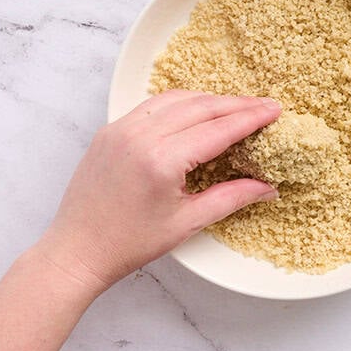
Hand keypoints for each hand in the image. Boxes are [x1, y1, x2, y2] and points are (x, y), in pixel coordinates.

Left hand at [35, 89, 280, 294]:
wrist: (75, 252)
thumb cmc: (129, 244)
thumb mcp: (186, 223)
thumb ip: (231, 197)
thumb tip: (268, 187)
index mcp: (161, 160)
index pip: (218, 128)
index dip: (251, 117)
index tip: (275, 110)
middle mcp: (140, 135)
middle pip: (202, 106)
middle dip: (237, 104)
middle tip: (265, 105)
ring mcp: (121, 128)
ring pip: (177, 98)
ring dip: (210, 99)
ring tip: (236, 107)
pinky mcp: (109, 130)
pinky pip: (153, 104)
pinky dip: (181, 102)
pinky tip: (197, 110)